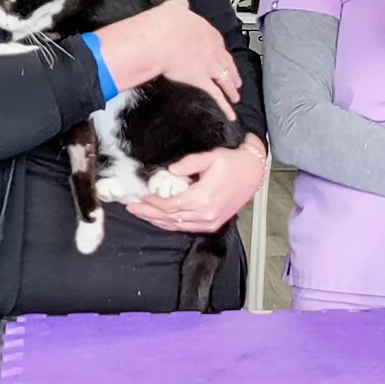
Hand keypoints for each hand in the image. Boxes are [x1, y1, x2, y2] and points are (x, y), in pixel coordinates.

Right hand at [95, 0, 240, 118]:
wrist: (157, 39)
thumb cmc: (161, 24)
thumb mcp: (173, 8)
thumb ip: (180, 7)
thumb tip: (181, 4)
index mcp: (206, 31)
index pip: (218, 43)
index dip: (220, 52)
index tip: (222, 56)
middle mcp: (212, 49)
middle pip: (226, 63)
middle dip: (232, 73)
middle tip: (236, 81)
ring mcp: (208, 66)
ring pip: (225, 79)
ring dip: (231, 89)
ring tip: (235, 97)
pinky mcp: (201, 80)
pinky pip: (216, 96)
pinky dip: (224, 106)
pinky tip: (230, 114)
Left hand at [127, 135, 266, 232]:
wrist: (253, 172)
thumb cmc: (232, 162)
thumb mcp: (211, 156)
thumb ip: (189, 163)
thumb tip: (170, 170)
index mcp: (203, 198)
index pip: (170, 205)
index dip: (153, 202)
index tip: (140, 196)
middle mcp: (205, 214)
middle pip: (169, 217)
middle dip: (148, 213)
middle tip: (131, 208)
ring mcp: (210, 221)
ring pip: (176, 225)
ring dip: (157, 220)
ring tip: (141, 214)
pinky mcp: (213, 223)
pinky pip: (186, 227)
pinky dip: (171, 224)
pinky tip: (160, 219)